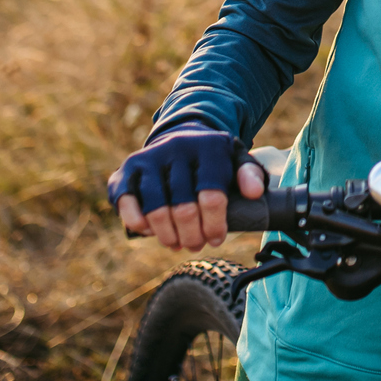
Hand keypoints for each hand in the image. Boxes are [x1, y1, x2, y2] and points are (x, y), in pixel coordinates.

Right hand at [107, 124, 267, 250]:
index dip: (214, 226)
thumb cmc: (213, 158)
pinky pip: (126, 201)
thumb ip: (250, 174)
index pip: (212, 196)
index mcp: (208, 147)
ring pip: (157, 210)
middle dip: (192, 236)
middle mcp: (177, 148)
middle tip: (196, 245)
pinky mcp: (127, 168)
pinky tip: (149, 231)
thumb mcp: (237, 159)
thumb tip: (254, 193)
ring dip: (168, 235)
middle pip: (184, 209)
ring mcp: (150, 157)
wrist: (182, 136)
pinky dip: (138, 222)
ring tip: (177, 243)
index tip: (216, 238)